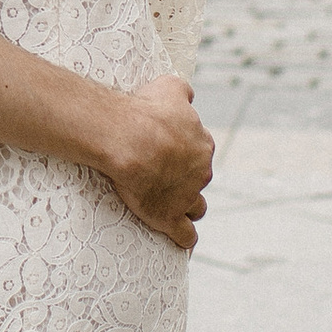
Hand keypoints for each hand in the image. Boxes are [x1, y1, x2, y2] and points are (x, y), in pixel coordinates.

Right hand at [92, 74, 214, 249]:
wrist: (129, 138)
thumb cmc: (145, 110)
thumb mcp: (169, 87)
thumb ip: (182, 91)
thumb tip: (189, 95)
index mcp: (202, 143)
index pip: (199, 152)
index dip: (183, 154)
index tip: (166, 154)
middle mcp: (201, 171)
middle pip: (198, 179)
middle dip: (185, 180)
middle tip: (160, 177)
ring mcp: (188, 196)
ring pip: (197, 207)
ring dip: (187, 208)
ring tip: (171, 209)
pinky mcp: (171, 218)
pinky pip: (186, 236)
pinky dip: (184, 240)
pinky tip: (181, 244)